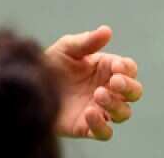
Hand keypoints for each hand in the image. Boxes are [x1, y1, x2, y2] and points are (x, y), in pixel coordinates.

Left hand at [44, 25, 143, 140]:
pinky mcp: (86, 127)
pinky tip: (89, 113)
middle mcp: (107, 89)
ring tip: (98, 94)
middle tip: (114, 81)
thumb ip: (87, 41)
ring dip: (116, 105)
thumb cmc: (50, 64)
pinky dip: (102, 126)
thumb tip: (107, 30)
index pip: (129, 69)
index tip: (116, 66)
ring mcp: (99, 109)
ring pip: (123, 113)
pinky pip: (105, 133)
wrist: (29, 87)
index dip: (128, 69)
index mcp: (106, 68)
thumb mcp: (67, 49)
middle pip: (134, 92)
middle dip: (129, 87)